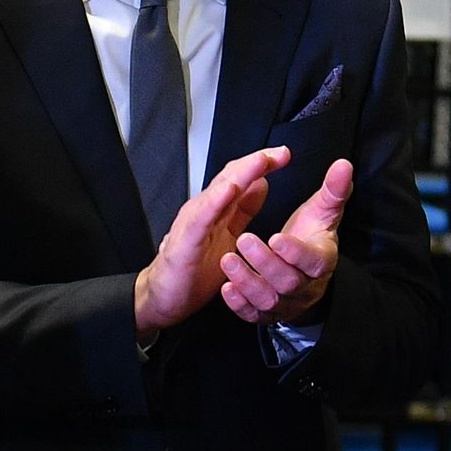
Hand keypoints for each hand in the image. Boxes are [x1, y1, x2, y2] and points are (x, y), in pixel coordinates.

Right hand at [134, 147, 285, 339]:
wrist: (166, 297)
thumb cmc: (195, 267)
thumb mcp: (228, 234)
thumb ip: (243, 209)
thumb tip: (262, 183)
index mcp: (218, 209)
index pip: (241, 178)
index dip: (262, 165)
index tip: (285, 155)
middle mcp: (205, 210)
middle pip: (231, 177)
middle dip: (255, 163)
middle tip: (279, 153)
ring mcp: (193, 223)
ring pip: (217, 192)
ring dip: (239, 175)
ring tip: (259, 161)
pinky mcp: (183, 243)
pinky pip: (200, 219)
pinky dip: (213, 202)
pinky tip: (227, 191)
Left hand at [221, 159, 349, 325]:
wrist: (304, 276)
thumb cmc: (310, 241)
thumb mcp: (322, 214)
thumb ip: (333, 191)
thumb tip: (343, 165)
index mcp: (321, 261)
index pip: (314, 262)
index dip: (295, 252)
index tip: (275, 236)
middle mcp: (306, 287)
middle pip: (289, 282)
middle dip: (265, 262)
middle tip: (244, 239)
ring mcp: (286, 304)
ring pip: (268, 300)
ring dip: (247, 281)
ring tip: (228, 259)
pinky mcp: (266, 315)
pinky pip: (253, 315)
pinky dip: (239, 304)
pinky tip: (227, 287)